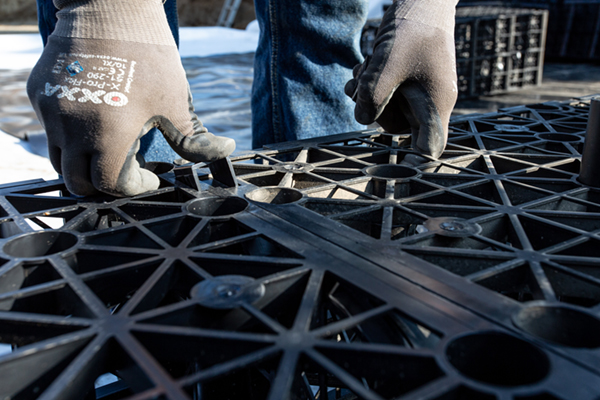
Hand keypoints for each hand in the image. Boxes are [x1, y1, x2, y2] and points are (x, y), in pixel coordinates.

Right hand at [27, 0, 234, 196]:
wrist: (111, 7)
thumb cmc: (150, 57)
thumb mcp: (176, 102)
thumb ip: (195, 139)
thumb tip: (223, 153)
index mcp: (108, 135)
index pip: (110, 184)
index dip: (134, 187)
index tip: (150, 177)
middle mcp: (72, 128)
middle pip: (78, 181)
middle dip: (103, 185)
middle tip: (126, 172)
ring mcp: (50, 112)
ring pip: (59, 159)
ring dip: (83, 165)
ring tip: (109, 151)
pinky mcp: (40, 94)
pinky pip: (50, 130)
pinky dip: (70, 137)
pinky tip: (94, 122)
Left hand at [345, 0, 457, 162]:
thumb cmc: (412, 29)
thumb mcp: (386, 66)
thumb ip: (372, 97)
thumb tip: (362, 119)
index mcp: (436, 105)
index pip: (428, 148)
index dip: (411, 165)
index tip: (392, 179)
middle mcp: (429, 103)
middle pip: (395, 127)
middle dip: (372, 109)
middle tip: (363, 84)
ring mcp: (417, 92)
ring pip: (383, 109)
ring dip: (366, 94)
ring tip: (363, 70)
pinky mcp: (405, 81)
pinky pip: (382, 94)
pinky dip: (368, 84)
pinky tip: (363, 68)